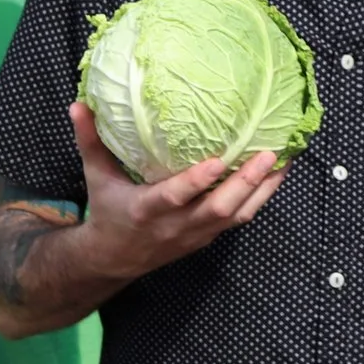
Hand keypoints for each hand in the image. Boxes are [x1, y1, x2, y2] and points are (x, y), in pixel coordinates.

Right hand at [70, 102, 285, 281]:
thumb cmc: (107, 210)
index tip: (218, 160)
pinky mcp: (208, 237)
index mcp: (146, 210)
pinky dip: (259, 197)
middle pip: (218, 208)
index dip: (196, 182)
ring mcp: (195, 234)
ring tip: (284, 161)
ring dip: (262, 190)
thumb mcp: (96, 177)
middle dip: (245, 183)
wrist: (113, 260)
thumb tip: (78, 104)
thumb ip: (90, 141)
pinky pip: (238, 219)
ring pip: (236, 216)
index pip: (174, 197)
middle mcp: (175, 226)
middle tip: (268, 154)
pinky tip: (275, 175)